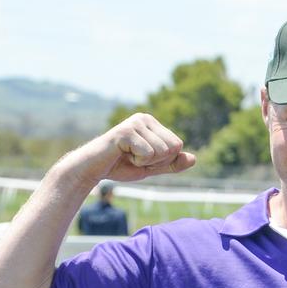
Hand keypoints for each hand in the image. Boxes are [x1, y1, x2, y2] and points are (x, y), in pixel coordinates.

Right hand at [71, 113, 196, 183]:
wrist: (92, 169)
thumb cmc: (121, 166)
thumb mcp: (152, 167)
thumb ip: (172, 164)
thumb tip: (194, 159)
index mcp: (153, 123)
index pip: (178, 145)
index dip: (164, 160)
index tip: (143, 158)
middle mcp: (144, 118)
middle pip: (174, 147)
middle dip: (157, 161)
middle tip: (135, 158)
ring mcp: (135, 123)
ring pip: (162, 151)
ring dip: (146, 162)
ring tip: (127, 156)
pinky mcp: (126, 131)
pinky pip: (149, 154)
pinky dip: (138, 162)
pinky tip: (122, 155)